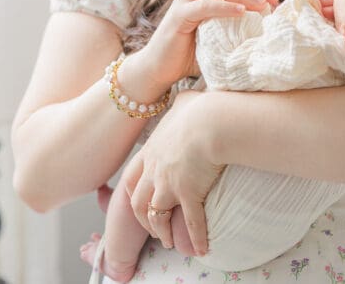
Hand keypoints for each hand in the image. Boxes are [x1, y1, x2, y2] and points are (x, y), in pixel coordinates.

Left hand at [120, 90, 221, 255]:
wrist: (213, 121)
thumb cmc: (202, 108)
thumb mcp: (184, 101)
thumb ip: (180, 104)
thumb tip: (186, 97)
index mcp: (151, 150)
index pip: (131, 177)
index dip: (133, 192)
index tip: (140, 201)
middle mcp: (154, 170)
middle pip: (137, 201)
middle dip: (142, 218)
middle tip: (152, 227)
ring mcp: (168, 184)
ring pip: (156, 216)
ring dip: (160, 231)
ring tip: (168, 242)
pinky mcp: (188, 194)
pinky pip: (190, 224)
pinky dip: (195, 238)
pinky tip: (203, 248)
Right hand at [144, 0, 284, 84]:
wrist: (159, 70)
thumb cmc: (189, 57)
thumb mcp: (219, 41)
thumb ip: (237, 32)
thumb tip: (269, 34)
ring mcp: (186, 0)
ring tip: (263, 4)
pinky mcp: (179, 14)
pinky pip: (205, 5)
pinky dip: (224, 6)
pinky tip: (241, 11)